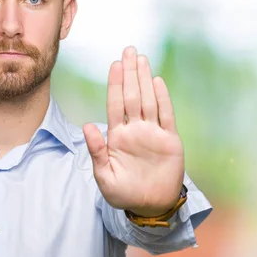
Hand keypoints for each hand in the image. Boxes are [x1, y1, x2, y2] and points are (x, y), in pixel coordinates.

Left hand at [84, 46, 184, 216]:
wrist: (150, 206)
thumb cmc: (124, 193)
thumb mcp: (105, 176)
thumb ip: (97, 151)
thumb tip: (86, 126)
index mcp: (118, 136)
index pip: (115, 104)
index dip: (115, 84)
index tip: (114, 65)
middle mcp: (135, 129)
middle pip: (132, 96)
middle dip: (130, 73)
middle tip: (129, 50)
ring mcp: (153, 133)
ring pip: (149, 100)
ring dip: (145, 79)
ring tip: (142, 59)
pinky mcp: (170, 140)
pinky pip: (166, 116)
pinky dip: (163, 99)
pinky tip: (157, 82)